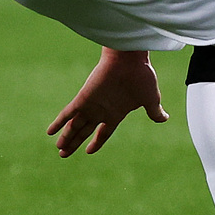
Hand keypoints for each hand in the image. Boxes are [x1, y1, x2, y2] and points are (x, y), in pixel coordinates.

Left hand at [48, 48, 168, 156]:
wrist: (130, 59)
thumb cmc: (141, 77)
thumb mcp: (151, 99)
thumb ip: (154, 111)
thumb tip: (164, 118)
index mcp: (116, 113)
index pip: (104, 132)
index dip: (96, 142)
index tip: (88, 151)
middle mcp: (101, 111)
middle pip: (85, 131)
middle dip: (74, 143)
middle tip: (63, 154)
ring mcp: (91, 105)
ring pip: (75, 126)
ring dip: (67, 137)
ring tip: (59, 149)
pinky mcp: (83, 98)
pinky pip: (67, 113)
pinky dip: (59, 122)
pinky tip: (50, 132)